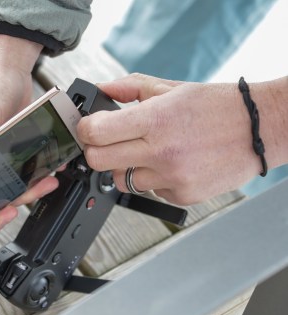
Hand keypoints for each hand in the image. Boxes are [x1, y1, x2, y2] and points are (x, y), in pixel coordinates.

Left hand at [77, 73, 287, 204]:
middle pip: (98, 161)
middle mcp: (162, 152)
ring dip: (125, 167)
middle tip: (107, 141)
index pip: (95, 132)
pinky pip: (149, 190)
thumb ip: (129, 87)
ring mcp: (172, 178)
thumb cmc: (218, 106)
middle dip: (96, 150)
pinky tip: (171, 164)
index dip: (84, 129)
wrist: (261, 129)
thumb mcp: (171, 87)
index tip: (88, 127)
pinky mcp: (182, 195)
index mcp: (156, 119)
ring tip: (149, 152)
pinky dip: (153, 178)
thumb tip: (100, 90)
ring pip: (121, 180)